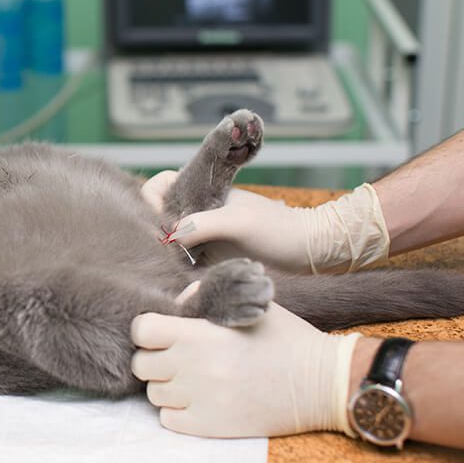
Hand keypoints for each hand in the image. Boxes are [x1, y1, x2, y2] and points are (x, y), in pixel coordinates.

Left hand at [131, 302, 360, 437]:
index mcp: (200, 334)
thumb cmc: (286, 339)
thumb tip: (176, 303)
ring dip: (167, 386)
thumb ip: (206, 297)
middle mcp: (194, 367)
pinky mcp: (211, 427)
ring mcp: (201, 400)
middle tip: (177, 357)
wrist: (322, 383)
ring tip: (193, 379)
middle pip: (143, 364)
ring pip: (154, 394)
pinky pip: (169, 420)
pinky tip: (199, 399)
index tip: (163, 332)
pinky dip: (177, 411)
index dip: (148, 330)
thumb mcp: (249, 305)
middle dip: (155, 358)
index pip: (141, 330)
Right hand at [143, 170, 389, 273]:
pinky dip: (181, 267)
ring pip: (172, 238)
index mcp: (204, 192)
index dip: (150, 197)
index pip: (161, 184)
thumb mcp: (238, 222)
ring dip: (167, 252)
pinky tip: (185, 278)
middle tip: (159, 249)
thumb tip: (169, 236)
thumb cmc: (280, 230)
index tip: (156, 221)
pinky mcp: (215, 254)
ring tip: (171, 266)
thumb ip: (201, 225)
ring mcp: (208, 232)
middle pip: (161, 213)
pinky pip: (187, 258)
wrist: (313, 250)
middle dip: (153, 228)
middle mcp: (201, 210)